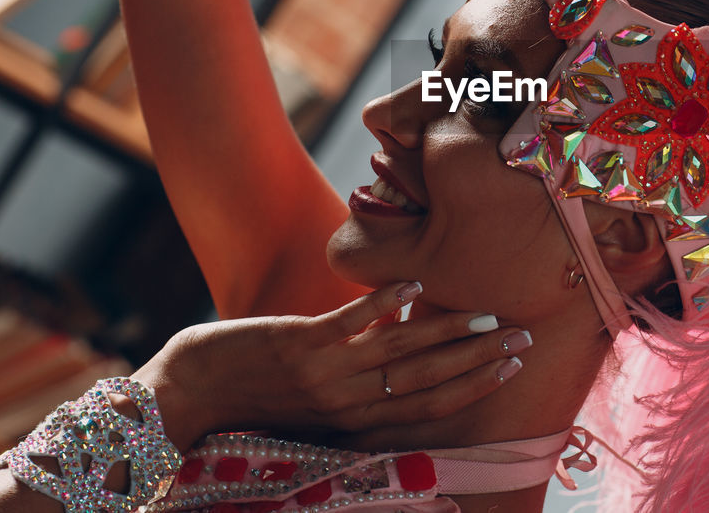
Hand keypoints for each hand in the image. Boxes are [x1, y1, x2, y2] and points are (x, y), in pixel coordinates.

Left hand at [132, 283, 529, 449]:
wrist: (188, 395)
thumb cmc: (256, 399)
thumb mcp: (316, 406)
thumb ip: (360, 388)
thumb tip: (405, 355)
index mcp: (355, 424)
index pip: (429, 408)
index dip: (474, 385)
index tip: (511, 364)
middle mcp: (347, 405)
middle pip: (427, 381)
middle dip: (478, 361)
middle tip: (520, 338)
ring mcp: (324, 374)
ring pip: (401, 352)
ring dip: (448, 332)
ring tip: (486, 316)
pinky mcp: (298, 343)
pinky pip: (350, 321)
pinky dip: (384, 302)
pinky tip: (415, 283)